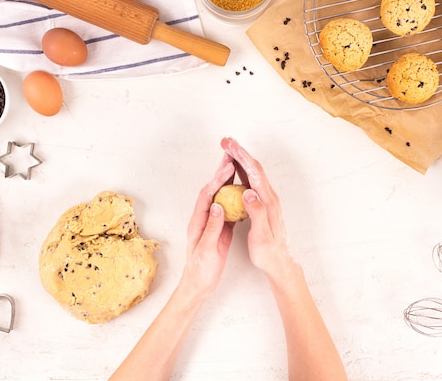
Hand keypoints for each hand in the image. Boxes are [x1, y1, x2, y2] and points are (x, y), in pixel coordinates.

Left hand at [182, 153, 236, 298]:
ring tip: (238, 166)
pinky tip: (244, 190)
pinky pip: (228, 207)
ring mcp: (212, 222)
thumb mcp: (206, 249)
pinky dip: (235, 196)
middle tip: (231, 156)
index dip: (217, 180)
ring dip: (228, 181)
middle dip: (221, 173)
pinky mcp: (220, 228)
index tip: (228, 167)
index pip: (207, 195)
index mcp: (198, 221)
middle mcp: (204, 218)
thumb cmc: (200, 269)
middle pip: (212, 190)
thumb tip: (218, 206)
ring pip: (220, 196)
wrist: (199, 284)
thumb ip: (212, 228)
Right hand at [220, 137, 293, 278]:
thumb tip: (249, 192)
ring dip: (240, 159)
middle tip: (226, 141)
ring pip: (253, 173)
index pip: (254, 173)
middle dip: (240, 152)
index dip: (242, 157)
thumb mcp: (261, 235)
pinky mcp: (263, 204)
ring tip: (228, 149)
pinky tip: (234, 171)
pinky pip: (251, 182)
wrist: (280, 262)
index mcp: (267, 201)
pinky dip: (242, 171)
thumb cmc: (269, 252)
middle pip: (254, 168)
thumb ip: (256, 212)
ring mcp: (267, 200)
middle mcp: (269, 197)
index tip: (230, 146)